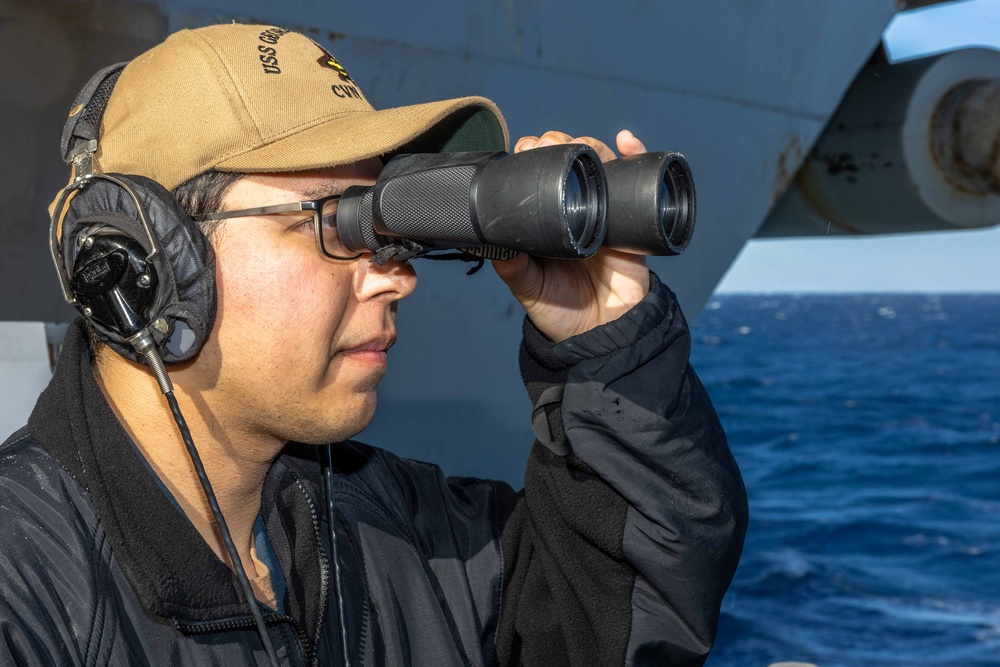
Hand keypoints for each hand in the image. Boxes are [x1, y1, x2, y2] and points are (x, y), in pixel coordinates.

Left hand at [492, 129, 650, 342]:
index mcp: (546, 223)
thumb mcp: (529, 289)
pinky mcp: (631, 223)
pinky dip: (636, 156)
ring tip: (578, 143)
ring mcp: (604, 214)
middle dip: (557, 145)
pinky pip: (637, 184)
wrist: (603, 334)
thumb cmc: (562, 312)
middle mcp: (574, 212)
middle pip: (568, 165)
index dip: (530, 158)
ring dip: (589, 145)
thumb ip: (513, 268)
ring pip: (599, 167)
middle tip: (546, 143)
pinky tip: (626, 140)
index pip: (537, 179)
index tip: (523, 148)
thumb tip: (492, 242)